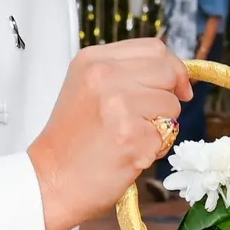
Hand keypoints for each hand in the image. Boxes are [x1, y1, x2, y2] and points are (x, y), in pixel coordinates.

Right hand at [30, 40, 191, 229]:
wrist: (52, 180)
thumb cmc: (72, 141)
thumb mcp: (88, 88)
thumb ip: (126, 73)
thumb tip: (177, 76)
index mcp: (93, 60)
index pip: (155, 48)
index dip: (173, 68)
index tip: (175, 86)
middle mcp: (105, 76)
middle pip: (168, 72)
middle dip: (170, 96)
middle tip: (150, 117)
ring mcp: (119, 104)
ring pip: (172, 105)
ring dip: (161, 125)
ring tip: (130, 136)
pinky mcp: (132, 135)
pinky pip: (167, 136)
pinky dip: (154, 149)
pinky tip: (127, 153)